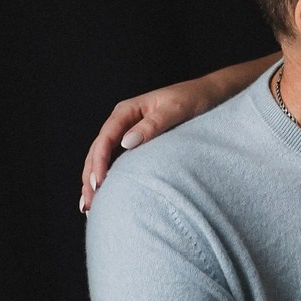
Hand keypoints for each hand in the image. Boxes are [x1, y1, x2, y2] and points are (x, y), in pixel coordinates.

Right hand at [79, 55, 275, 211]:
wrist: (211, 94)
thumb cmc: (195, 99)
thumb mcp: (176, 109)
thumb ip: (153, 125)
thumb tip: (126, 143)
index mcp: (127, 110)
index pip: (105, 138)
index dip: (98, 161)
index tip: (99, 183)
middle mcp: (123, 121)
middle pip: (97, 151)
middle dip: (90, 177)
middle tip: (89, 204)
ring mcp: (128, 133)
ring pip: (102, 159)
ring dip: (94, 181)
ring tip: (89, 206)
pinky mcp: (137, 144)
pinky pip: (116, 162)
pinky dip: (107, 178)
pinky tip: (104, 195)